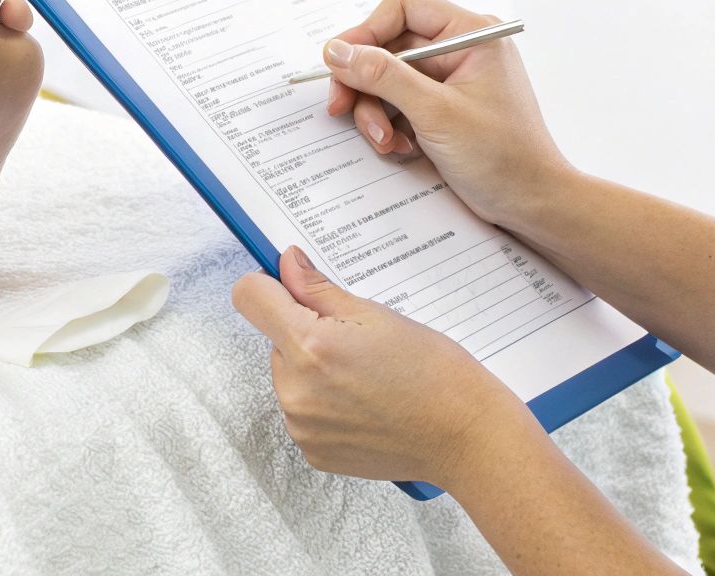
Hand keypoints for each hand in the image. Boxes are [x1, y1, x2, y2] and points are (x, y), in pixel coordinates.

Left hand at [231, 245, 540, 489]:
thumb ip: (319, 289)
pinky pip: (304, 412)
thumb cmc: (434, 372)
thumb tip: (287, 262)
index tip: (290, 287)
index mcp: (310, 346)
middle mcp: (295, 390)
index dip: (268, 284)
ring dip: (315, 370)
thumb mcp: (377, 315)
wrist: (464, 435)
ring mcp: (302, 426)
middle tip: (357, 341)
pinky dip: (326, 404)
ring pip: (289, 376)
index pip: (250, 297)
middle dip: (306, 333)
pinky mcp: (313, 452)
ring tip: (368, 376)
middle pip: (275, 340)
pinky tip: (366, 404)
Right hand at [322, 0, 572, 231]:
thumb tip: (338, 50)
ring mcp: (452, 80)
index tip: (339, 63)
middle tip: (343, 110)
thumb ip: (383, 76)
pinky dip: (393, 126)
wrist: (532, 203)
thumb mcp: (436, 113)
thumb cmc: (504, 157)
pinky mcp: (444, 108)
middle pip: (389, 46)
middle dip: (367, 84)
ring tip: (387, 142)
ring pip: (389, 79)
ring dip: (377, 112)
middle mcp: (460, 50)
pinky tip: (403, 148)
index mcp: (470, 34)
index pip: (403, 8)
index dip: (365, 32)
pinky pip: (401, 104)